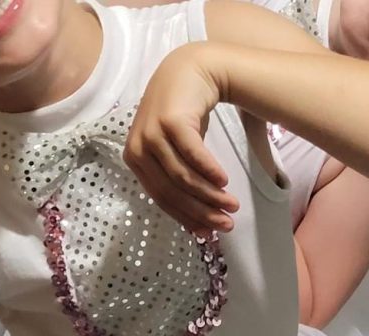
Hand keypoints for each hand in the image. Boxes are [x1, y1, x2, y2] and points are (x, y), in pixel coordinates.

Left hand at [126, 43, 239, 236]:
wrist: (192, 69)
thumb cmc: (185, 111)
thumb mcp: (176, 146)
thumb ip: (180, 175)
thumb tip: (200, 217)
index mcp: (135, 159)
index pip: (160, 198)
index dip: (186, 218)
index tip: (209, 233)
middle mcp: (137, 147)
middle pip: (171, 191)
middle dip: (201, 211)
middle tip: (226, 223)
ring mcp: (152, 133)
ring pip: (182, 176)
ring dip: (210, 194)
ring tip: (233, 204)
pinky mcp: (171, 121)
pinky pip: (192, 154)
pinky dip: (209, 171)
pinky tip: (225, 181)